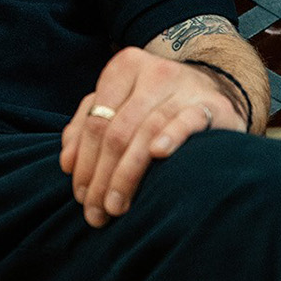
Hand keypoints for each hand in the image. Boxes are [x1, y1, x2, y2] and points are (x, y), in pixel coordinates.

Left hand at [60, 46, 245, 227]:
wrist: (211, 91)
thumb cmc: (155, 103)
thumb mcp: (119, 104)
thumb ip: (87, 126)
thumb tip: (68, 163)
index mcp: (124, 68)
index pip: (95, 120)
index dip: (84, 160)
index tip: (80, 195)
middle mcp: (153, 72)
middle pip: (118, 131)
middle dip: (102, 176)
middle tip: (95, 212)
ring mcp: (184, 87)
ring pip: (146, 131)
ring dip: (127, 174)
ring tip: (116, 206)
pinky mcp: (212, 105)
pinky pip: (188, 121)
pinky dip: (171, 136)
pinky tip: (158, 155)